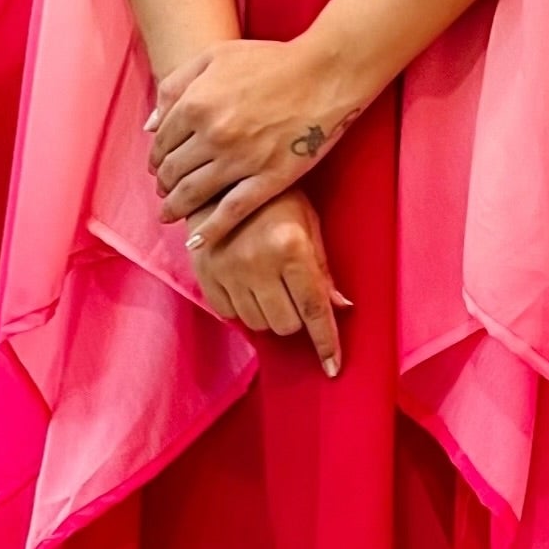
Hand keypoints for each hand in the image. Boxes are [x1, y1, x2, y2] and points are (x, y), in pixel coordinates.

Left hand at [149, 35, 358, 241]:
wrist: (325, 72)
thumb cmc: (272, 60)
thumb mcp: (215, 56)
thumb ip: (175, 86)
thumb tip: (150, 124)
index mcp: (196, 103)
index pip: (162, 142)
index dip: (156, 158)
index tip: (159, 167)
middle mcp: (213, 134)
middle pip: (173, 171)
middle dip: (164, 184)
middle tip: (164, 191)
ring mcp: (241, 160)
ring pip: (194, 194)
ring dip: (176, 207)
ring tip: (170, 213)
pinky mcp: (269, 178)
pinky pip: (232, 211)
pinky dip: (211, 230)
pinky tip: (196, 241)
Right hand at [189, 194, 350, 374]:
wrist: (221, 180)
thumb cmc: (275, 200)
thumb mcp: (308, 223)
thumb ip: (322, 268)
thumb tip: (341, 307)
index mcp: (291, 247)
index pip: (314, 309)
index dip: (326, 343)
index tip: (333, 368)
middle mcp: (259, 263)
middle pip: (286, 324)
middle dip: (296, 317)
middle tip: (292, 292)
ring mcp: (229, 271)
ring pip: (259, 324)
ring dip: (270, 315)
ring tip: (268, 285)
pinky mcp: (206, 275)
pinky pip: (231, 315)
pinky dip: (243, 309)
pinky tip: (246, 284)